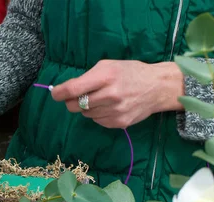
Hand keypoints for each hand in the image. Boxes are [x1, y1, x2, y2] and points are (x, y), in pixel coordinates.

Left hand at [51, 60, 184, 128]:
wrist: (158, 87)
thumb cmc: (130, 72)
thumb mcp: (108, 66)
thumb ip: (87, 77)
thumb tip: (65, 90)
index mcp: (106, 76)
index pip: (73, 89)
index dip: (59, 93)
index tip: (56, 94)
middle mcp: (110, 95)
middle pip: (75, 105)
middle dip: (71, 101)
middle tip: (78, 96)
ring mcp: (115, 111)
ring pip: (85, 114)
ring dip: (87, 107)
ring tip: (101, 98)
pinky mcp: (119, 123)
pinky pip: (97, 121)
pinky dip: (98, 115)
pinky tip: (109, 107)